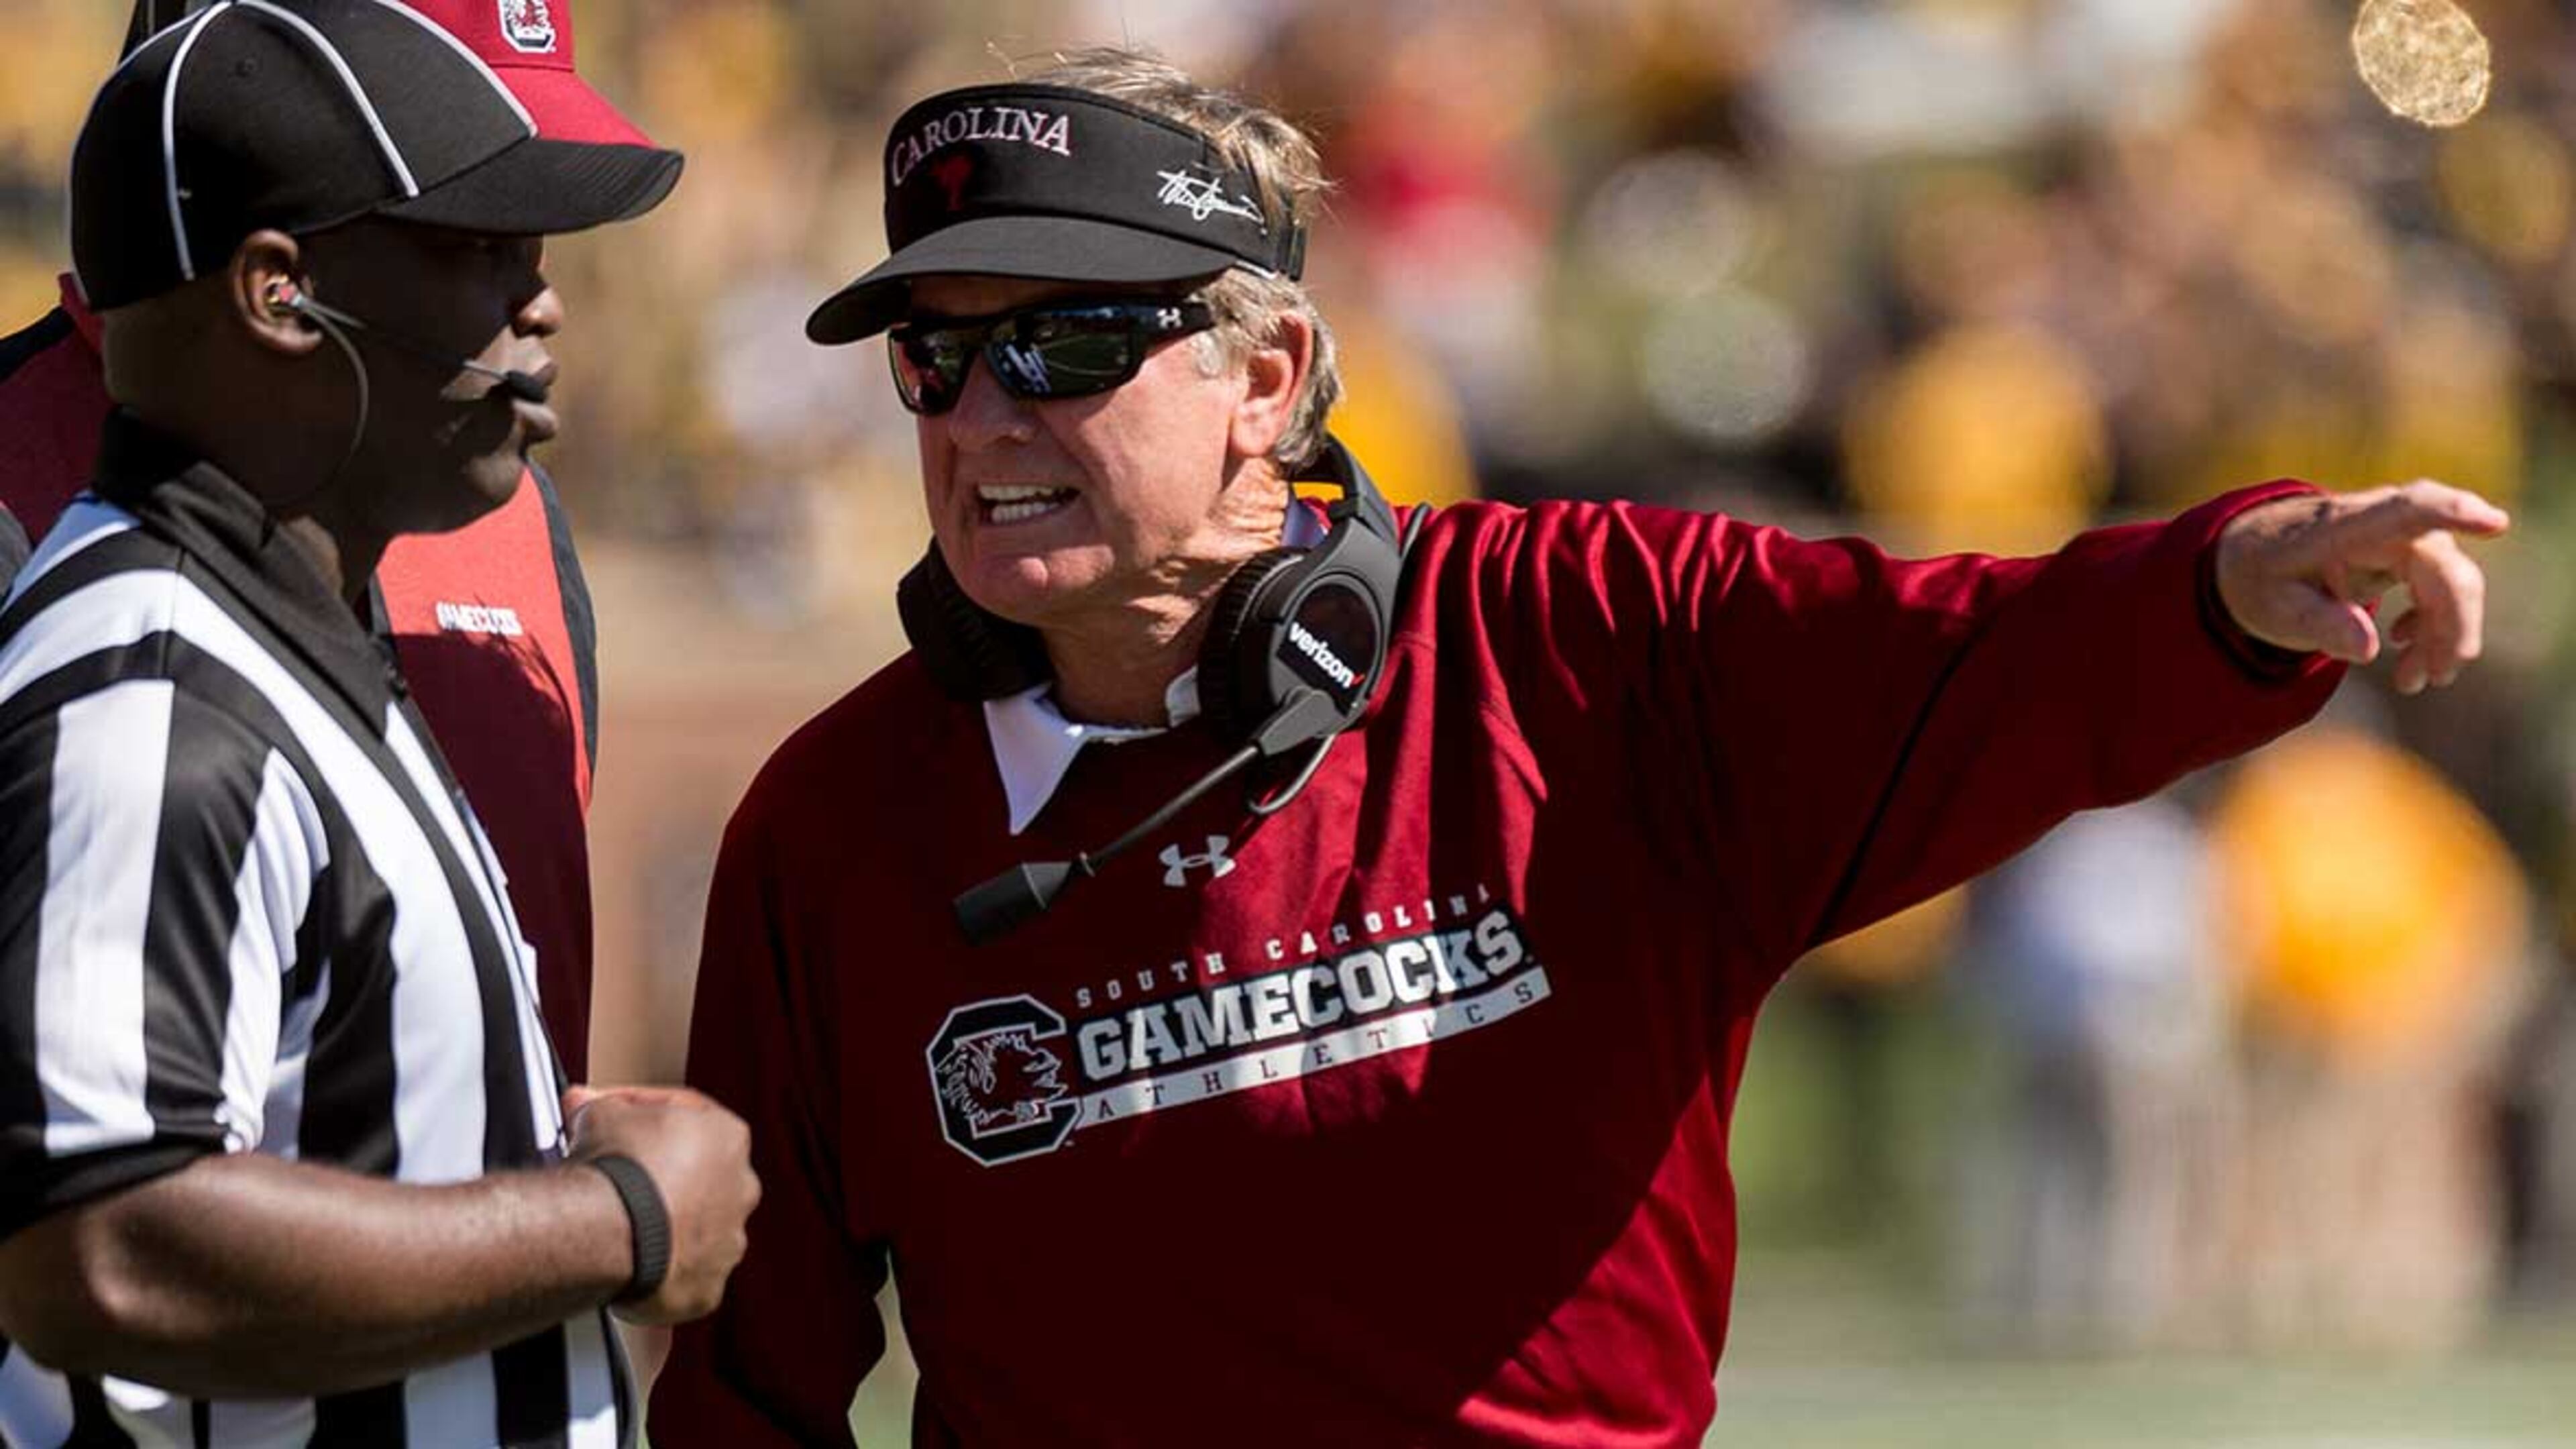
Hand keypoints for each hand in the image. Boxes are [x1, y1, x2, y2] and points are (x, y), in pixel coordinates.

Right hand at [563, 1085, 760, 1325]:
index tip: (612, 1118)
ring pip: (695, 1231)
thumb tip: (584, 1103)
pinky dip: (658, 1271)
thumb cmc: (616, 1168)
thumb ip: (601, 1106)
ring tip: (620, 1225)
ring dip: (663, 1226)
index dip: (642, 1113)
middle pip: (698, 1176)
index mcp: (728, 1137)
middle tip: (617, 1174)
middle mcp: (740, 1190)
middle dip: (659, 1174)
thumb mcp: (600, 1113)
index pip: (687, 1117)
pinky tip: (627, 1261)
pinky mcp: (707, 1288)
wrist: (611, 1231)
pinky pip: (682, 1277)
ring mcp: (728, 1243)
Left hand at [2214, 480, 2509, 694]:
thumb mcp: (2272, 607)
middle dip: (2450, 628)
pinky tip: (2405, 646)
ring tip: (2413, 681)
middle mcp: (2383, 523)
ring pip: (2453, 583)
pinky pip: (2443, 588)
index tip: (2495, 523)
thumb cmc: (2263, 576)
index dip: (2453, 513)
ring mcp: (2402, 535)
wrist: (2253, 554)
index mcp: (2345, 527)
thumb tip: (2368, 648)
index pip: (2408, 510)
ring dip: (2444, 634)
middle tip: (2432, 680)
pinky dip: (2435, 625)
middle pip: (2445, 570)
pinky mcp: (2410, 553)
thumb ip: (2318, 623)